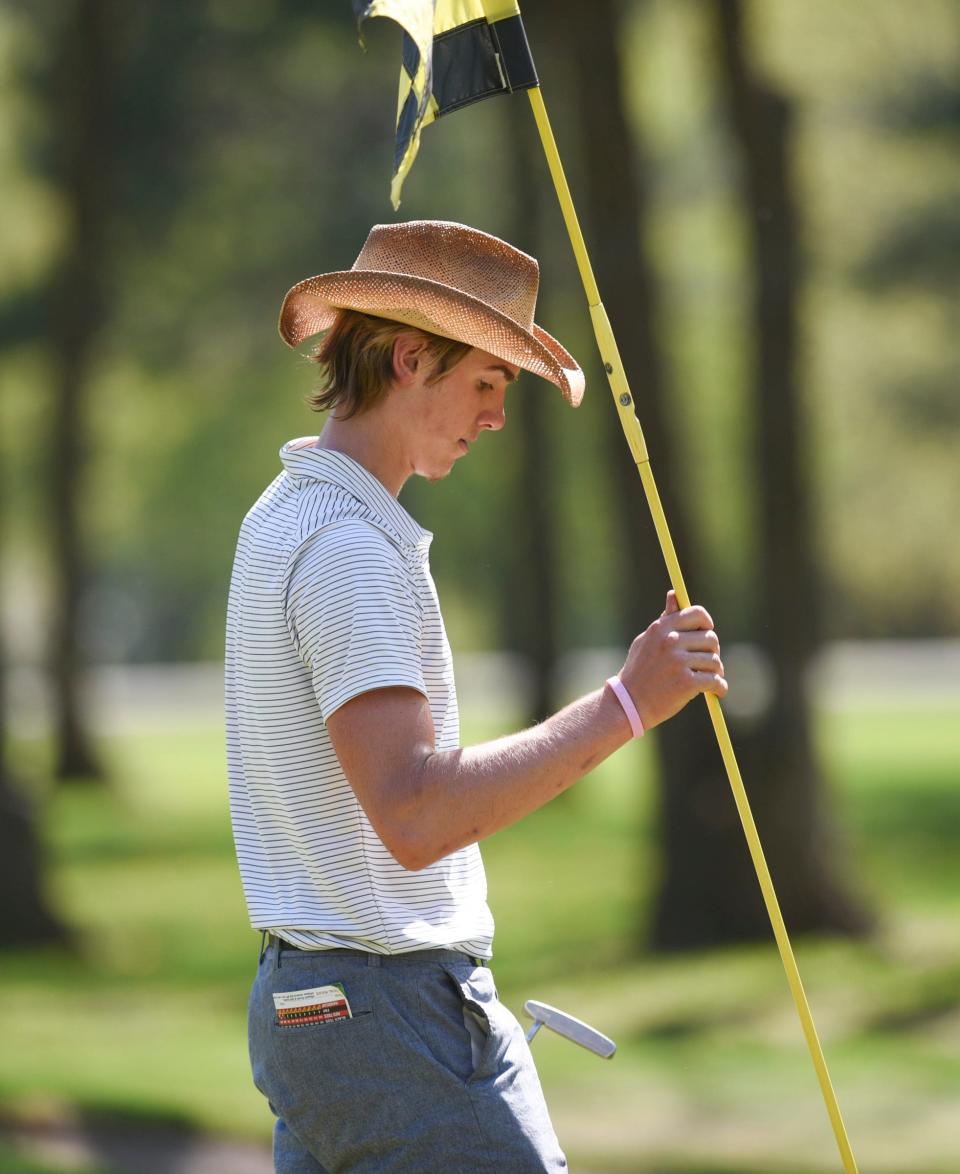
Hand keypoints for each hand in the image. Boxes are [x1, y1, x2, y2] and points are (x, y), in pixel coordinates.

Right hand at [617, 590, 726, 730]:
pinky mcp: (686, 683)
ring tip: (707, 679)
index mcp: (662, 628)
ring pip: (715, 661)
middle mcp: (671, 641)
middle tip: (706, 663)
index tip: (705, 634)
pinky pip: (715, 680)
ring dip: (715, 672)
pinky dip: (719, 688)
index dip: (706, 624)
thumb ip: (665, 620)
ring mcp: (678, 662)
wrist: (628, 704)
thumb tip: (674, 595)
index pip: (697, 614)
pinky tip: (716, 692)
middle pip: (711, 639)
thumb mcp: (647, 641)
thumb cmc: (638, 671)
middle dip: (712, 652)